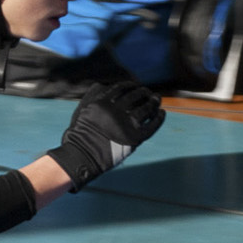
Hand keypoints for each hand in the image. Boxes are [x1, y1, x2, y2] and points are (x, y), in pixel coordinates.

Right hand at [45, 81, 165, 191]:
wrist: (82, 156)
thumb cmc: (80, 136)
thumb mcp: (81, 111)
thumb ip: (92, 97)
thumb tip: (102, 85)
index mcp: (103, 103)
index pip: (122, 88)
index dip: (130, 86)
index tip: (135, 87)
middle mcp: (115, 111)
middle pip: (135, 96)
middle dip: (143, 93)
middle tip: (149, 93)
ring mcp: (125, 125)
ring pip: (145, 108)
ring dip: (153, 102)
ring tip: (156, 100)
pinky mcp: (134, 138)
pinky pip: (151, 126)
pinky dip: (158, 119)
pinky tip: (162, 113)